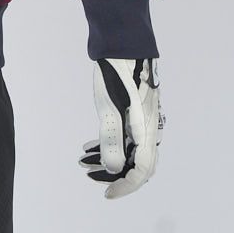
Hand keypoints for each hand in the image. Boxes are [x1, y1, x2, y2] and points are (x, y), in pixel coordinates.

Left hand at [79, 57, 163, 198]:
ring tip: (83, 158)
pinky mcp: (136, 107)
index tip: (106, 193)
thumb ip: (112, 137)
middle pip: (136, 162)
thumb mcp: (109, 105)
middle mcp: (150, 126)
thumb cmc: (117, 71)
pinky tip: (89, 144)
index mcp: (147, 129)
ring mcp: (144, 117)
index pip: (141, 170)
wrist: (124, 39)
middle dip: (113, 172)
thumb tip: (112, 169)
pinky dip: (108, 141)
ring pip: (128, 147)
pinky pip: (125, 134)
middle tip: (87, 172)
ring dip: (107, 156)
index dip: (125, 186)